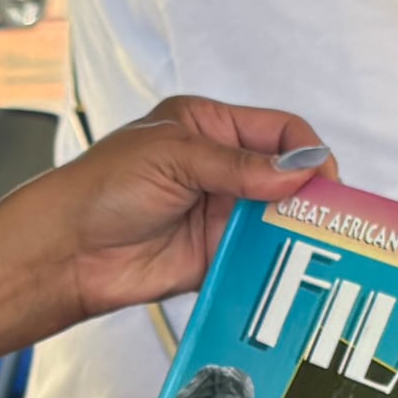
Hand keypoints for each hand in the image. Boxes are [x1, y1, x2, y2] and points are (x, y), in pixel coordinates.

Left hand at [0, 97, 330, 329]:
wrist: (67, 251)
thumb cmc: (103, 186)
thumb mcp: (173, 156)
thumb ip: (237, 165)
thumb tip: (299, 170)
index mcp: (211, 127)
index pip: (279, 130)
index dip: (306, 151)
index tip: (322, 179)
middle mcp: (222, 169)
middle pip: (288, 176)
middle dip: (311, 195)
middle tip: (330, 218)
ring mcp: (222, 214)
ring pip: (280, 220)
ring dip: (297, 231)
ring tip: (315, 246)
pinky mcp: (218, 256)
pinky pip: (260, 259)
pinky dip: (277, 265)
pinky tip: (287, 270)